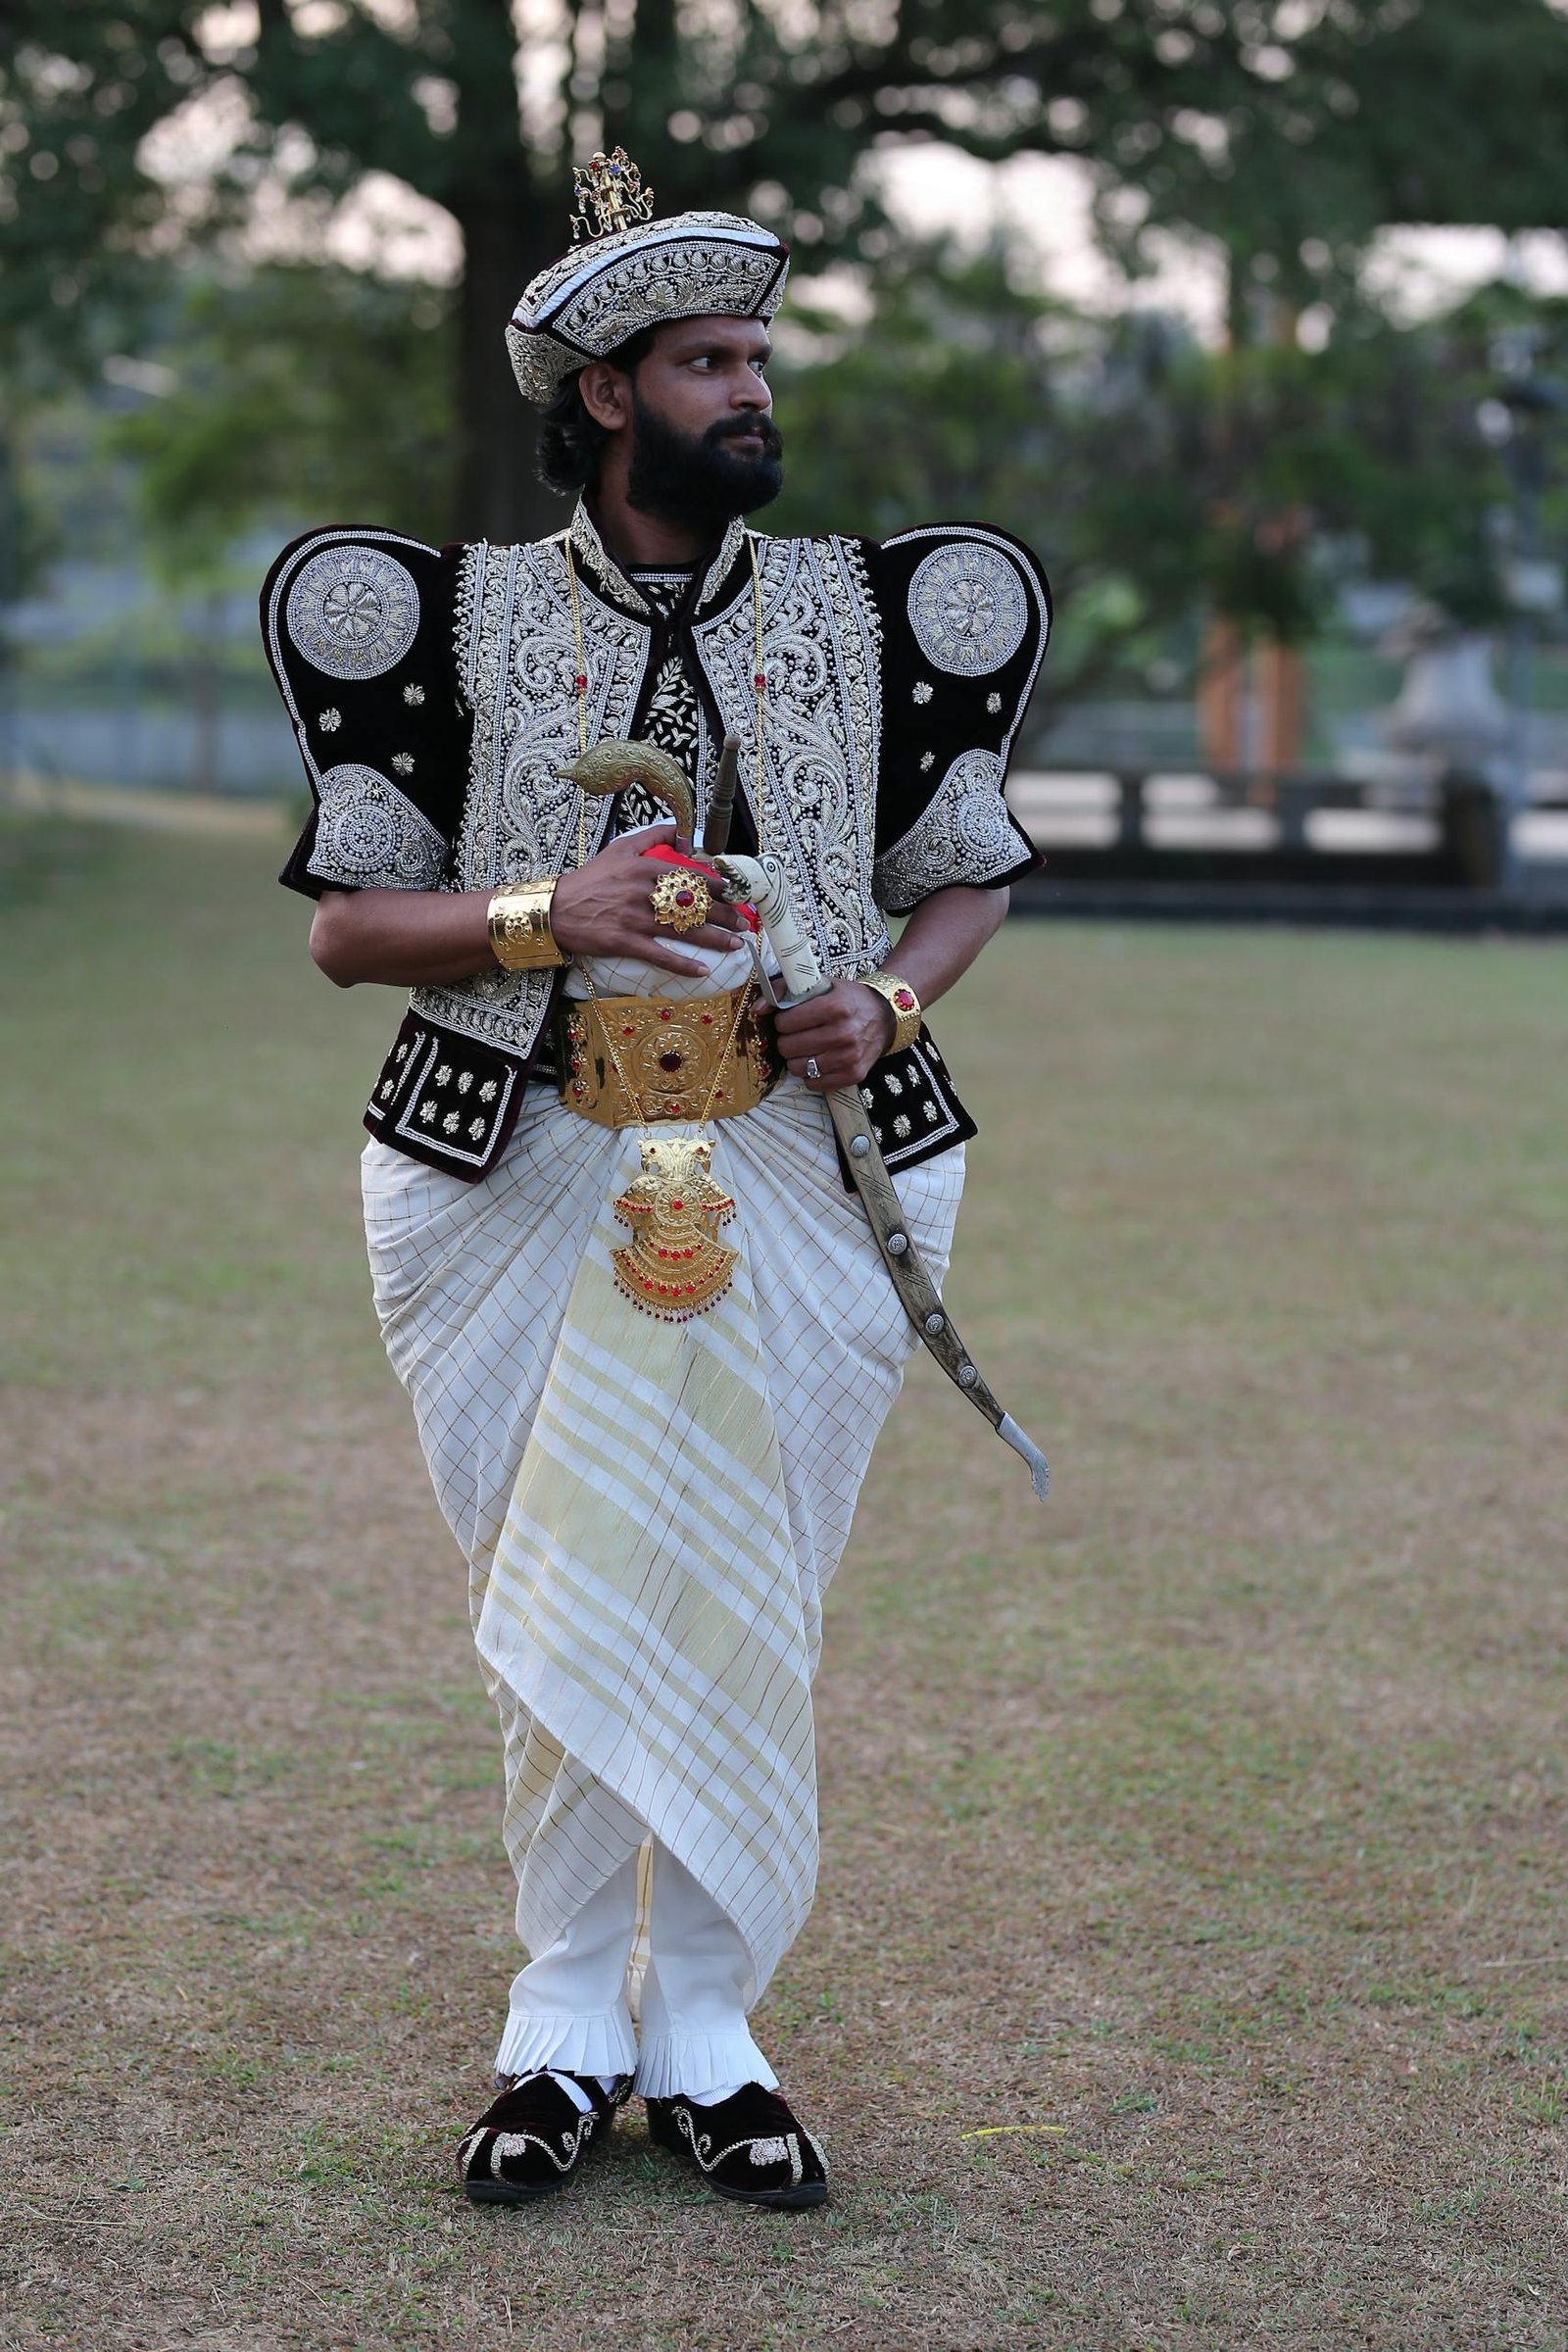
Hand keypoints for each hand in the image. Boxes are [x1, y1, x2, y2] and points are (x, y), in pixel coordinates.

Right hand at [550, 825, 743, 976]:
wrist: (554, 909)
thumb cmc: (589, 880)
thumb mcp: (619, 848)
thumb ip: (652, 836)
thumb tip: (683, 833)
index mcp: (644, 868)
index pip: (690, 876)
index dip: (717, 887)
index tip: (736, 894)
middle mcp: (642, 892)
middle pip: (693, 905)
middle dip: (723, 915)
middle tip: (743, 922)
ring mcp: (634, 919)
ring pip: (682, 930)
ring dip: (713, 939)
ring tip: (735, 945)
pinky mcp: (624, 942)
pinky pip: (659, 956)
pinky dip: (682, 965)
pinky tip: (702, 971)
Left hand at [771, 979, 894, 1090]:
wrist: (885, 1016)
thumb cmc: (848, 999)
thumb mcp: (820, 984)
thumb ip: (784, 990)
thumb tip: (757, 1009)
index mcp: (834, 1007)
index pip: (785, 1022)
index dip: (783, 1020)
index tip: (791, 1018)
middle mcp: (843, 1034)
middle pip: (788, 1047)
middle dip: (787, 1040)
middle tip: (797, 1034)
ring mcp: (849, 1057)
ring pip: (797, 1068)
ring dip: (796, 1058)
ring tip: (806, 1048)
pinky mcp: (853, 1075)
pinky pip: (813, 1084)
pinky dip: (810, 1075)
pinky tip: (818, 1060)